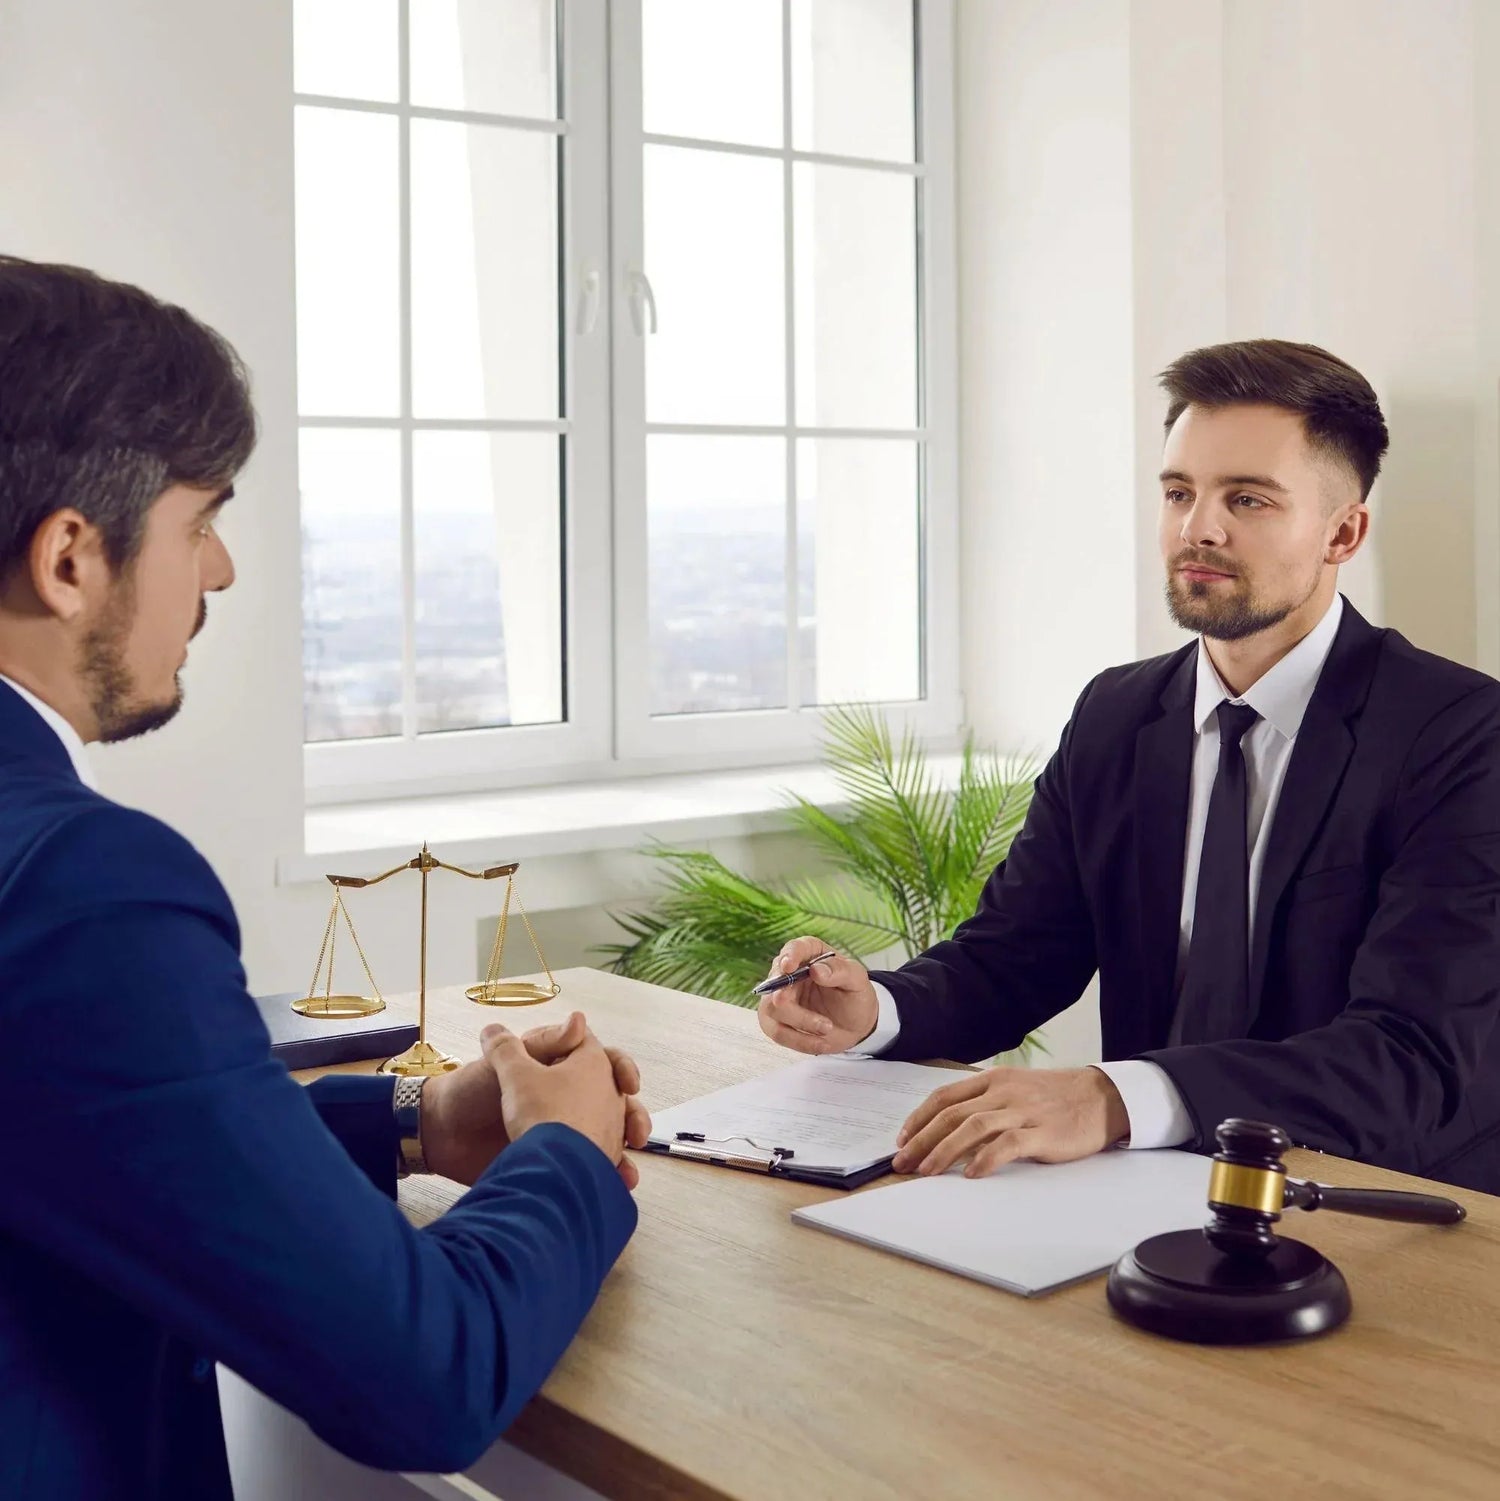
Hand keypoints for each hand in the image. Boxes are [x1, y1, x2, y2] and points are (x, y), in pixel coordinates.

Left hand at [478, 1016, 642, 1182]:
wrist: (441, 1136)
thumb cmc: (471, 1090)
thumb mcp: (508, 1062)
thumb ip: (543, 1044)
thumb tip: (579, 1020)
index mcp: (560, 1067)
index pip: (603, 1062)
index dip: (621, 1069)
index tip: (629, 1083)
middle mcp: (567, 1097)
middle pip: (615, 1102)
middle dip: (632, 1116)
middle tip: (636, 1133)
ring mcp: (563, 1131)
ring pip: (608, 1136)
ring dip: (623, 1149)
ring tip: (628, 1169)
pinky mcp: (556, 1161)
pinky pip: (590, 1167)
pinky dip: (606, 1174)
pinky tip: (616, 1183)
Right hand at [756, 936, 879, 1053]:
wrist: (854, 1024)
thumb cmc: (854, 996)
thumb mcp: (857, 981)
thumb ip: (840, 971)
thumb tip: (817, 970)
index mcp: (809, 954)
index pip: (793, 948)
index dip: (789, 955)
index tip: (789, 966)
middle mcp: (788, 973)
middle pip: (776, 983)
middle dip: (790, 1002)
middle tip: (822, 1021)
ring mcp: (778, 998)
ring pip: (772, 1010)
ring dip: (801, 1023)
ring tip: (827, 1029)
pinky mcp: (776, 1022)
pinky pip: (778, 1032)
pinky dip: (800, 1041)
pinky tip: (821, 1043)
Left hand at [891, 1066, 1129, 1177]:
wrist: (1101, 1096)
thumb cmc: (1055, 1097)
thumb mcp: (1014, 1089)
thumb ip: (985, 1103)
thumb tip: (948, 1129)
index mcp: (992, 1080)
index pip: (945, 1097)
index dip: (919, 1118)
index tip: (902, 1140)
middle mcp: (1003, 1092)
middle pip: (952, 1114)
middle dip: (922, 1139)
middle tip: (903, 1162)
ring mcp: (1023, 1111)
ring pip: (974, 1127)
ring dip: (945, 1150)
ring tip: (927, 1171)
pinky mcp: (1043, 1132)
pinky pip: (1008, 1144)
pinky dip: (986, 1159)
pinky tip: (971, 1174)